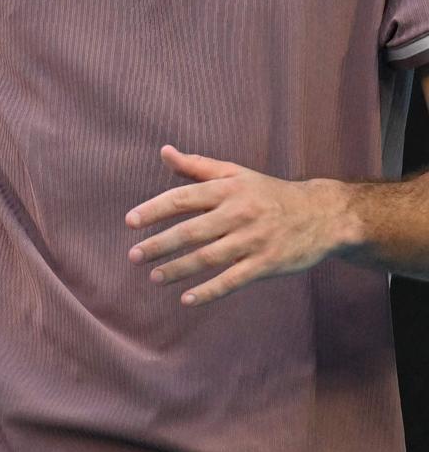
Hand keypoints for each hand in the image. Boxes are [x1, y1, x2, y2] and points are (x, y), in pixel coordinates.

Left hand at [126, 146, 346, 307]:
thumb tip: (164, 152)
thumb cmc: (268, 192)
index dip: (155, 209)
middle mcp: (238, 213)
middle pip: (191, 231)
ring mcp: (252, 240)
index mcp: (227, 188)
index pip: (183, 198)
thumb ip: (197, 166)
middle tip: (133, 255)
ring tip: (153, 276)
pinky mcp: (266, 264)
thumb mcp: (235, 173)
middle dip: (159, 244)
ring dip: (178, 269)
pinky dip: (208, 291)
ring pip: (208, 258)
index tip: (130, 221)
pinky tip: (186, 299)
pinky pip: (232, 280)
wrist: (320, 214)